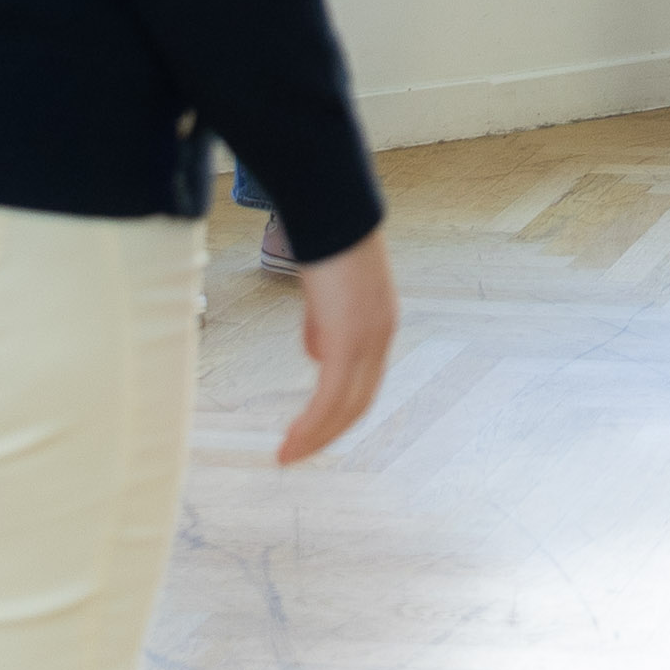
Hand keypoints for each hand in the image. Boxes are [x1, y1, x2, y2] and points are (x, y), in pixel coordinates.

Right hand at [275, 222, 397, 463]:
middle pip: (359, 402)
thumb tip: (317, 355)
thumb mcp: (328, 292)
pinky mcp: (348, 341)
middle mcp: (381, 337)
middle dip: (326, 434)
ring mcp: (367, 340)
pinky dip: (313, 425)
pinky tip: (292, 439)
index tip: (312, 430)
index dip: (338, 411)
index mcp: (378, 325)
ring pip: (345, 407)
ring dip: (316, 436)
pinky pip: (330, 397)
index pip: (363, 382)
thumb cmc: (326, 244)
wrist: (332, 214)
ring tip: (288, 455)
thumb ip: (326, 324)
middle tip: (296, 454)